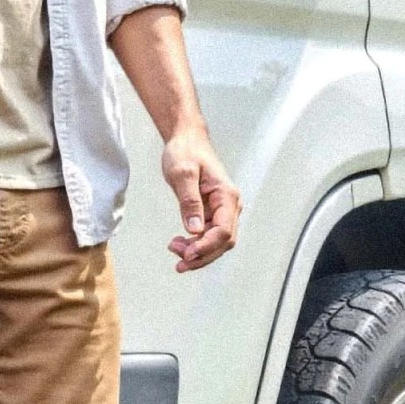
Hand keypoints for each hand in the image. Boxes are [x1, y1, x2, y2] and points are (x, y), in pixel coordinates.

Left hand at [161, 125, 239, 272]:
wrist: (186, 140)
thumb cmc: (186, 152)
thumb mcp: (183, 174)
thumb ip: (189, 201)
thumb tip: (195, 229)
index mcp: (227, 196)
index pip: (223, 231)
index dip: (206, 247)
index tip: (187, 254)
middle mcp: (229, 205)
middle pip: (223, 242)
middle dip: (202, 255)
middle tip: (179, 263)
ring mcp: (222, 210)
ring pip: (216, 242)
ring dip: (198, 252)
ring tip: (175, 251)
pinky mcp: (212, 212)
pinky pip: (208, 235)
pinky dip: (195, 244)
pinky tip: (179, 245)